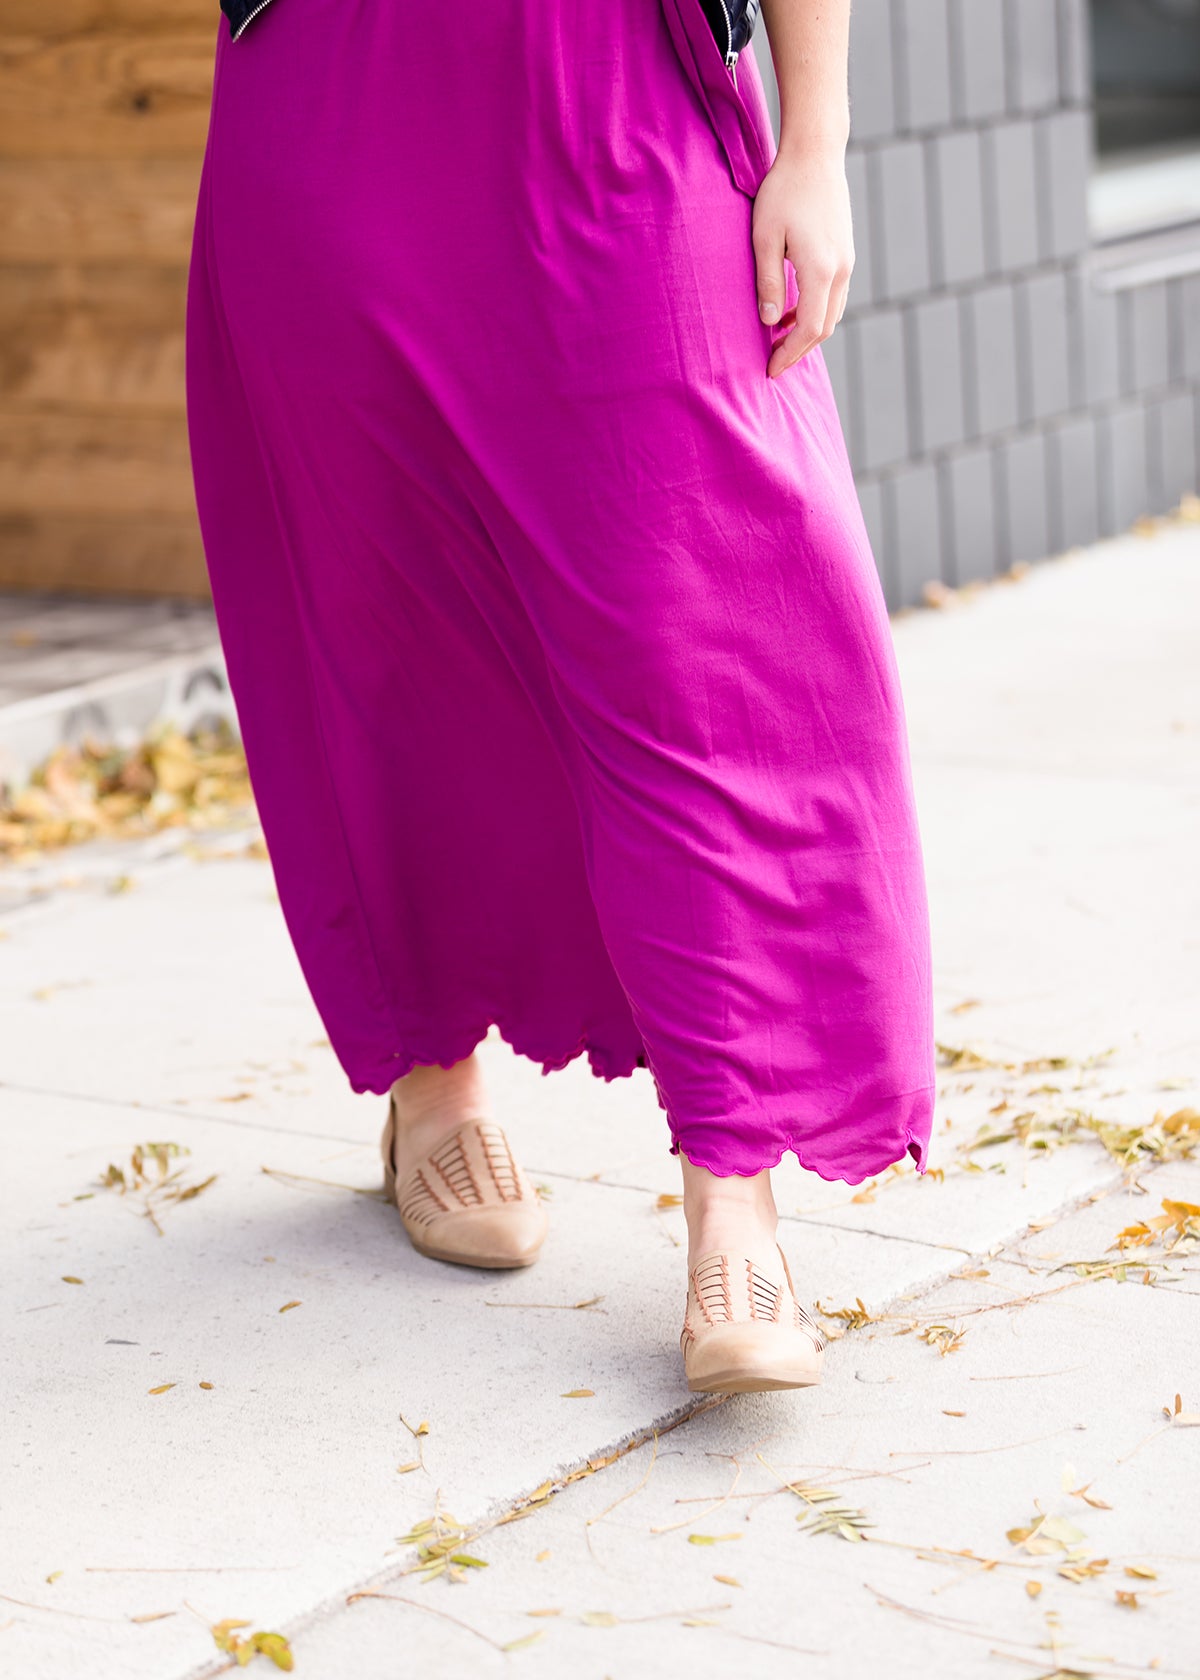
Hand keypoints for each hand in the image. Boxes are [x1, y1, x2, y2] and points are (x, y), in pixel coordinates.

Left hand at [752, 148, 854, 378]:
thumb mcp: (764, 237)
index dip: (790, 354)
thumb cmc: (783, 191)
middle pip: (825, 327)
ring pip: (832, 313)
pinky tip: (792, 310)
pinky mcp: (846, 252)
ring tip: (778, 339)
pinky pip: (834, 296)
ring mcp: (847, 261)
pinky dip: (816, 312)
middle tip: (773, 362)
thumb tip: (771, 321)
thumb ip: (769, 281)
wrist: (815, 154)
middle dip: (799, 350)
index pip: (810, 329)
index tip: (770, 370)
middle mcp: (841, 270)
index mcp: (821, 269)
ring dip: (808, 331)